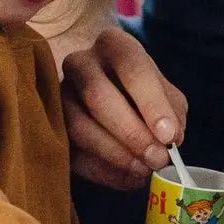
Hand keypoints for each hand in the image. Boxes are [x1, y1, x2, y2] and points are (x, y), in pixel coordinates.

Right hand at [60, 26, 187, 188]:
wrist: (108, 94)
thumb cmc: (143, 93)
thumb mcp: (166, 94)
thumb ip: (172, 113)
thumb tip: (169, 141)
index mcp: (114, 45)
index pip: (132, 67)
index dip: (152, 103)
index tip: (169, 136)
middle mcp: (80, 63)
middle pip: (98, 95)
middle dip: (131, 132)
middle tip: (157, 159)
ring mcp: (59, 94)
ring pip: (79, 126)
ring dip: (115, 154)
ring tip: (143, 170)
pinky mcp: (50, 126)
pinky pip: (72, 152)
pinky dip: (103, 171)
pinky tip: (128, 178)